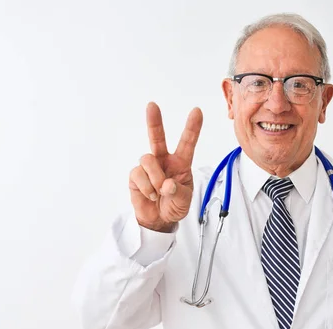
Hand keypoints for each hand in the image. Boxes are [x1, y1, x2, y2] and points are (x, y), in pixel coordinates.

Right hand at [129, 102, 202, 231]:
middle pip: (157, 138)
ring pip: (148, 159)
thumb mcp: (184, 201)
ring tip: (158, 192)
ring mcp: (148, 167)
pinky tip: (150, 195)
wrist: (159, 220)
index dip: (192, 128)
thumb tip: (167, 184)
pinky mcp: (135, 176)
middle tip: (152, 105)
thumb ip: (178, 192)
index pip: (187, 143)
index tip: (197, 111)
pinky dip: (146, 187)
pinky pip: (138, 174)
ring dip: (154, 177)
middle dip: (154, 122)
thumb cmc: (174, 206)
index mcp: (180, 163)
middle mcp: (163, 160)